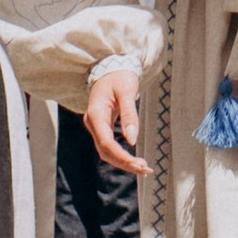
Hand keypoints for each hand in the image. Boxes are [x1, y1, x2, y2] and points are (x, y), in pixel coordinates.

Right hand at [85, 62, 150, 176]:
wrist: (111, 68)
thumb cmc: (119, 76)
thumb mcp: (127, 90)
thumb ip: (129, 114)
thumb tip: (132, 140)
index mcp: (96, 114)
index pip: (106, 142)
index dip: (121, 156)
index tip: (137, 164)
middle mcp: (92, 123)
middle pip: (105, 151)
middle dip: (124, 163)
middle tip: (145, 169)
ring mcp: (96, 126)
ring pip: (107, 152)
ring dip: (123, 162)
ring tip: (143, 168)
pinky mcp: (102, 127)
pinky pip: (110, 146)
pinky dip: (122, 155)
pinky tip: (135, 161)